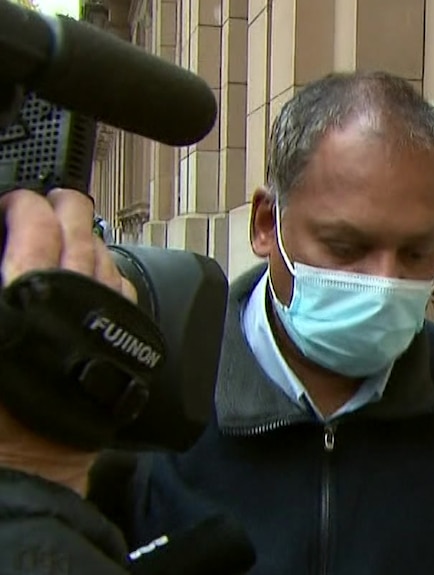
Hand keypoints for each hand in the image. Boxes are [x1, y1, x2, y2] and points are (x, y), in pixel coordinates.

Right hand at [0, 188, 135, 495]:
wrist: (29, 463)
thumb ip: (3, 297)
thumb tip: (5, 262)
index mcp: (27, 288)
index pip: (32, 226)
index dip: (23, 206)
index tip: (15, 201)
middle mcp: (76, 295)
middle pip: (78, 234)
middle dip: (66, 209)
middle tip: (55, 199)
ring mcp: (107, 317)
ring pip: (108, 261)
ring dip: (92, 238)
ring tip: (78, 229)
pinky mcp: (126, 342)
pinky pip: (126, 294)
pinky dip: (114, 274)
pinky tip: (106, 273)